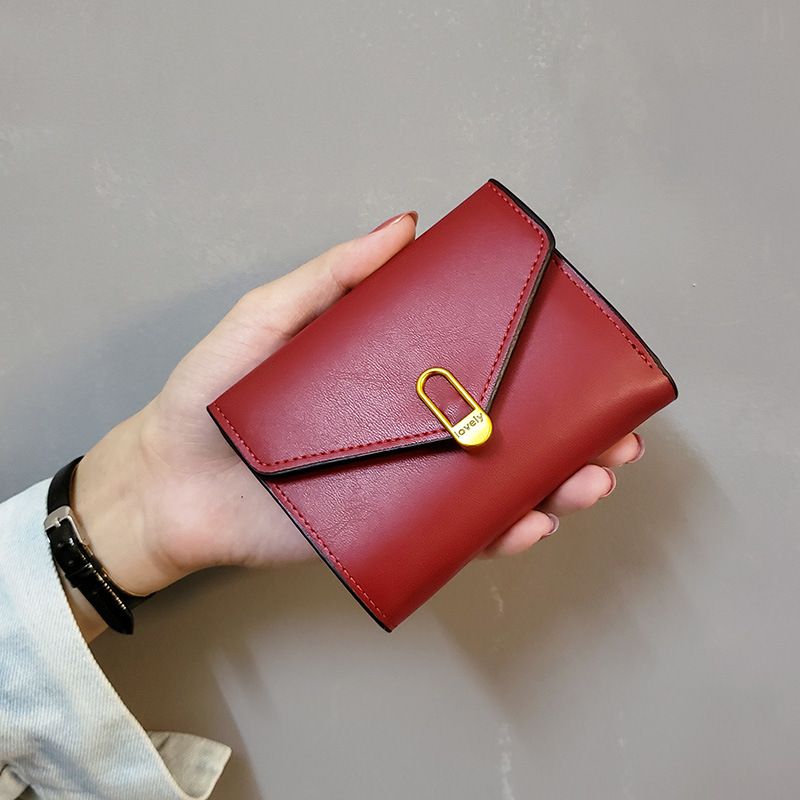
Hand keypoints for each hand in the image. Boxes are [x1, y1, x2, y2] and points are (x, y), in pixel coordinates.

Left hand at [67, 211, 645, 636]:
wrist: (170, 483)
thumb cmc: (212, 394)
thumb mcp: (270, 316)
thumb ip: (333, 275)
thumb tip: (405, 227)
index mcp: (393, 375)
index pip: (481, 365)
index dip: (538, 367)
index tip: (582, 362)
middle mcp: (410, 426)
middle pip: (504, 431)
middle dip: (567, 436)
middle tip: (610, 437)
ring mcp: (401, 480)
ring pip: (491, 486)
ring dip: (549, 486)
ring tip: (585, 482)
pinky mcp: (384, 529)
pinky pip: (450, 535)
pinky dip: (494, 534)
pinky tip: (527, 525)